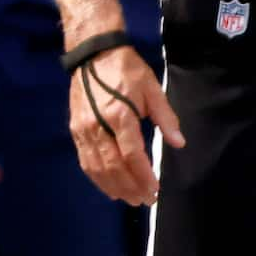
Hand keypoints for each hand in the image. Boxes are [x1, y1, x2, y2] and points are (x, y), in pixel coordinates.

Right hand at [64, 43, 182, 205]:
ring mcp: (83, 129)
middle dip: (130, 187)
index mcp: (119, 115)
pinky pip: (85, 160)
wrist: (93, 55)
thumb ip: (166, 118)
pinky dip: (96, 177)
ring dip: (113, 186)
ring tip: (129, 199)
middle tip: (145, 201)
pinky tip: (109, 186)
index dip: (143, 175)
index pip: (132, 154)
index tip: (155, 189)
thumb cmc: (127, 70)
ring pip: (96, 167)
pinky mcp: (75, 130)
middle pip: (113, 166)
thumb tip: (179, 143)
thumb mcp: (153, 90)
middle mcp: (98, 126)